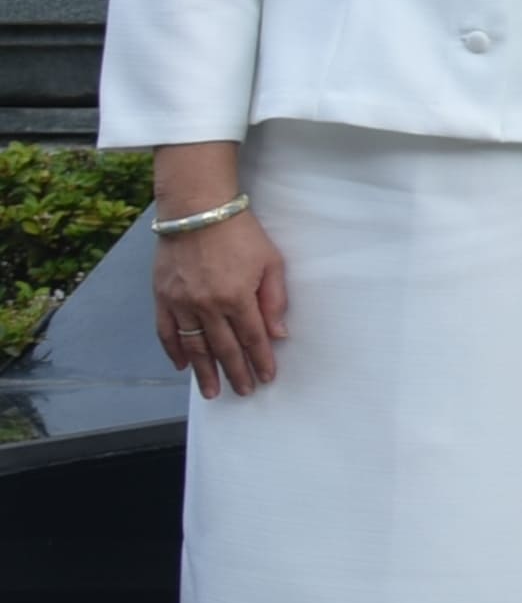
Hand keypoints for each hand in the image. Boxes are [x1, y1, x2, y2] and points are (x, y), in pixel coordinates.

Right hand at [151, 199, 285, 399]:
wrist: (196, 210)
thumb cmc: (240, 232)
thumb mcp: (271, 261)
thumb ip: (274, 299)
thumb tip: (278, 334)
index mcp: (237, 297)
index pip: (252, 338)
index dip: (261, 360)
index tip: (267, 377)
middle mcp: (207, 306)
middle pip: (224, 348)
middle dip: (236, 373)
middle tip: (244, 392)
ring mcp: (181, 303)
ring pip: (194, 347)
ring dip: (203, 372)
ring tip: (212, 392)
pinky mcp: (162, 297)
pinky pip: (166, 332)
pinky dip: (173, 351)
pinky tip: (182, 366)